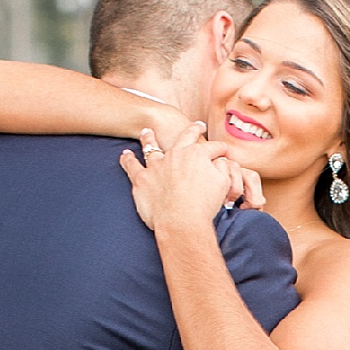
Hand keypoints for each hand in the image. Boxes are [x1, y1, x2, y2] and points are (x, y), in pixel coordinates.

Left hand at [119, 125, 262, 233]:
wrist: (181, 222)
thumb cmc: (204, 205)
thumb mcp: (223, 183)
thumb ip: (222, 167)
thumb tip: (219, 160)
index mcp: (197, 154)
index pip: (212, 147)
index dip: (220, 149)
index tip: (224, 151)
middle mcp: (176, 154)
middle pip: (185, 137)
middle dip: (193, 130)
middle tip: (198, 126)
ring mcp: (156, 165)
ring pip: (152, 147)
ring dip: (149, 138)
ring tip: (146, 131)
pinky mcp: (142, 179)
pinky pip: (132, 166)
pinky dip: (128, 160)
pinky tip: (125, 155)